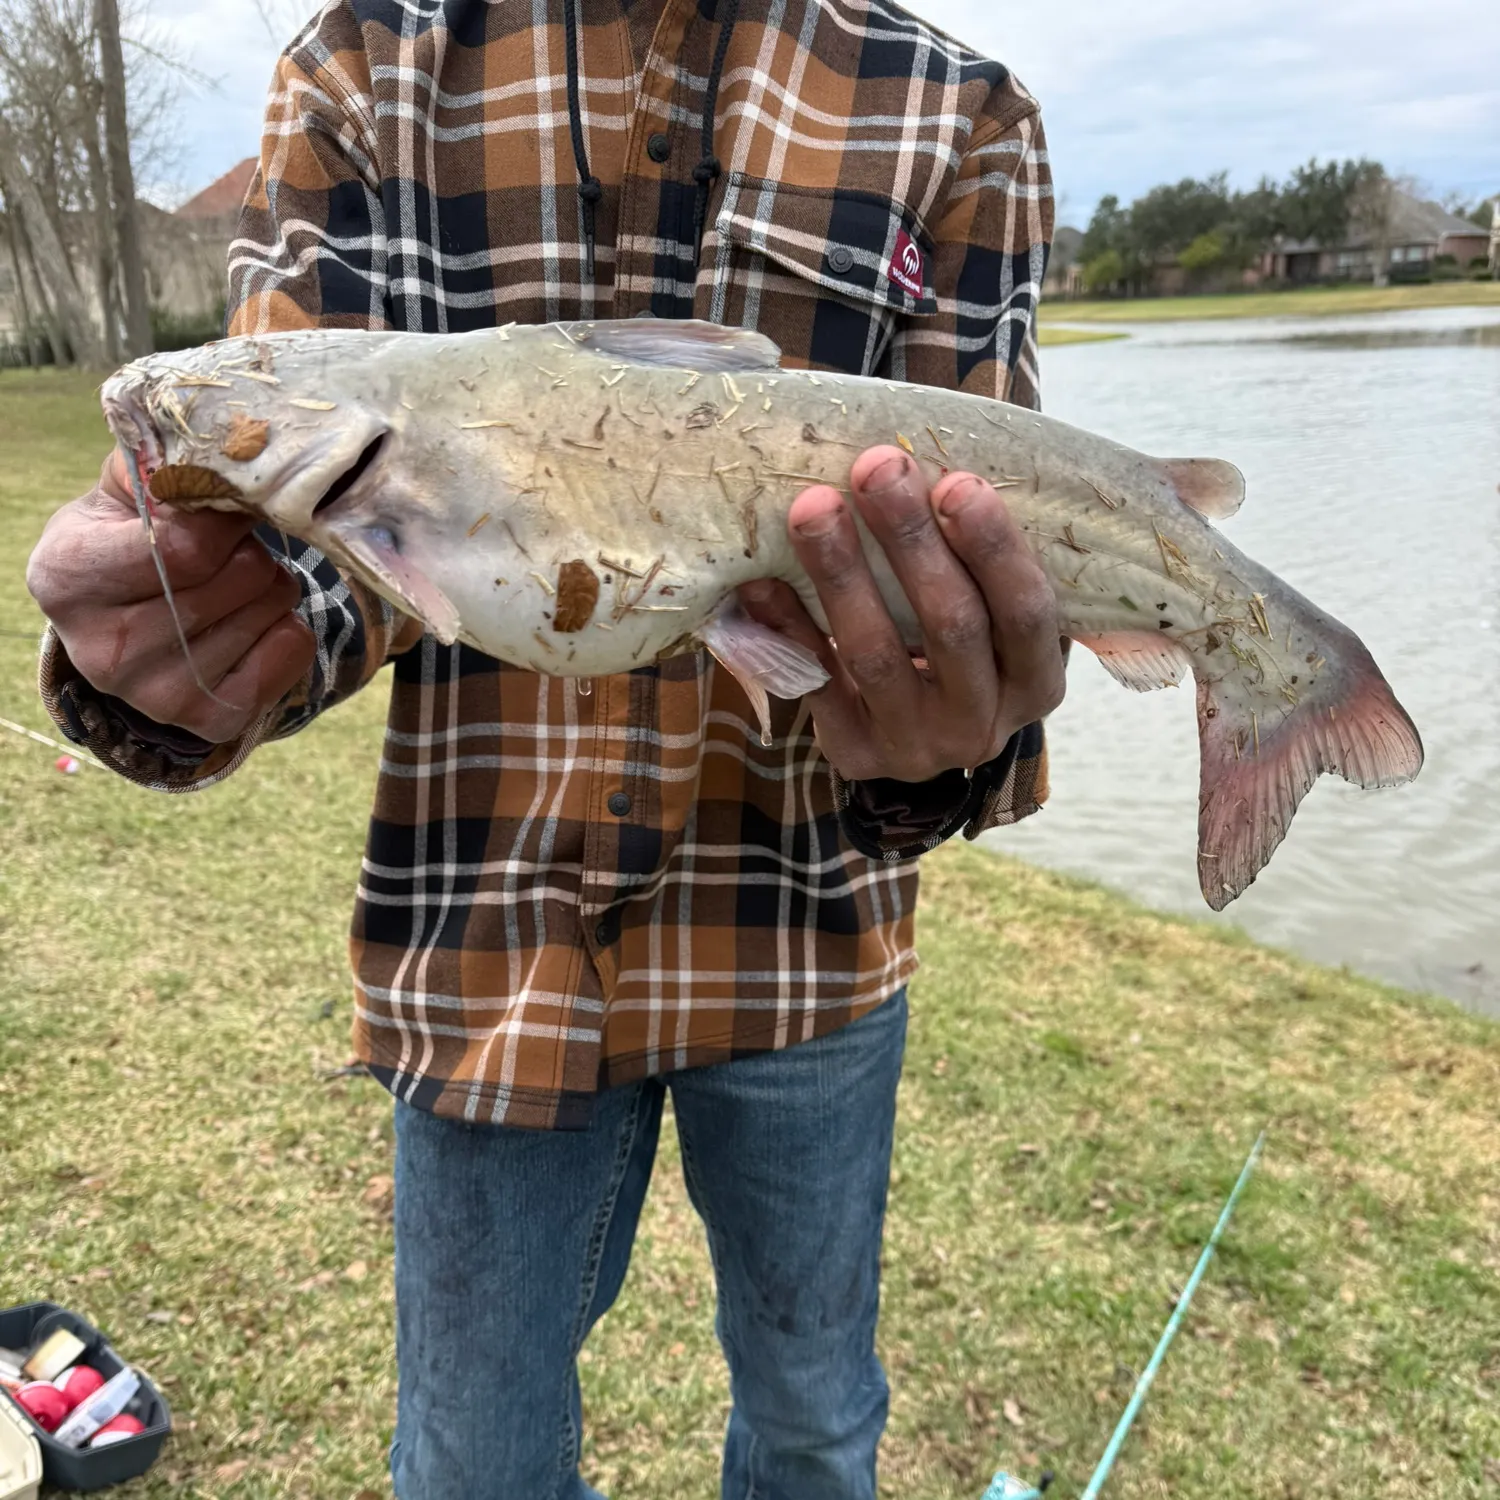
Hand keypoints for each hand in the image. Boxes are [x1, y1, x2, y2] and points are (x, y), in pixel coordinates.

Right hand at [25, 449, 315, 743]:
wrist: (125, 627)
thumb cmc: (127, 543)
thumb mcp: (123, 494)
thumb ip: (164, 467)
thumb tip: (224, 450)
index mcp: (68, 578)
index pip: (185, 546)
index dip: (226, 519)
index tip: (229, 508)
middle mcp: (105, 650)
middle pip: (238, 578)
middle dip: (251, 548)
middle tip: (234, 548)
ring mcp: (157, 695)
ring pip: (270, 610)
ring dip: (271, 584)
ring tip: (239, 582)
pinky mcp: (209, 721)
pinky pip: (291, 650)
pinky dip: (288, 625)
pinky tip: (255, 620)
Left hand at [738, 445, 1065, 781]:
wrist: (913, 735)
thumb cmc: (959, 646)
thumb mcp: (994, 616)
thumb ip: (983, 562)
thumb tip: (931, 461)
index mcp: (1034, 683)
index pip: (1027, 615)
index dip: (995, 549)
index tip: (957, 481)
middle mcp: (982, 724)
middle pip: (952, 627)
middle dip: (911, 540)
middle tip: (877, 469)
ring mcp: (916, 746)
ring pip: (877, 655)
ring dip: (842, 573)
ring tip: (812, 506)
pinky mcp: (855, 754)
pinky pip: (816, 683)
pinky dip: (786, 625)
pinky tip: (762, 578)